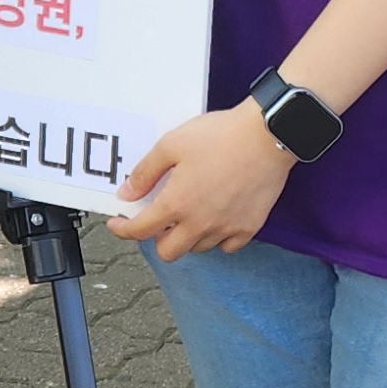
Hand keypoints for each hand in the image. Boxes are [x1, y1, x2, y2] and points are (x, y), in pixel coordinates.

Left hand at [110, 102, 293, 261]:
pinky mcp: (249, 227)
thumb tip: (127, 194)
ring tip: (190, 214)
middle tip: (159, 220)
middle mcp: (199, 223)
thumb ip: (145, 172)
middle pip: (168, 252)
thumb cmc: (221, 136)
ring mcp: (226, 228)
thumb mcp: (171, 144)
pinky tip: (216, 219)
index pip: (140, 230)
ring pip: (197, 248)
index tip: (119, 224)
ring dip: (187, 237)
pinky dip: (218, 238)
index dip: (123, 229)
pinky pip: (227, 246)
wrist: (267, 135)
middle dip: (157, 238)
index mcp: (176, 203)